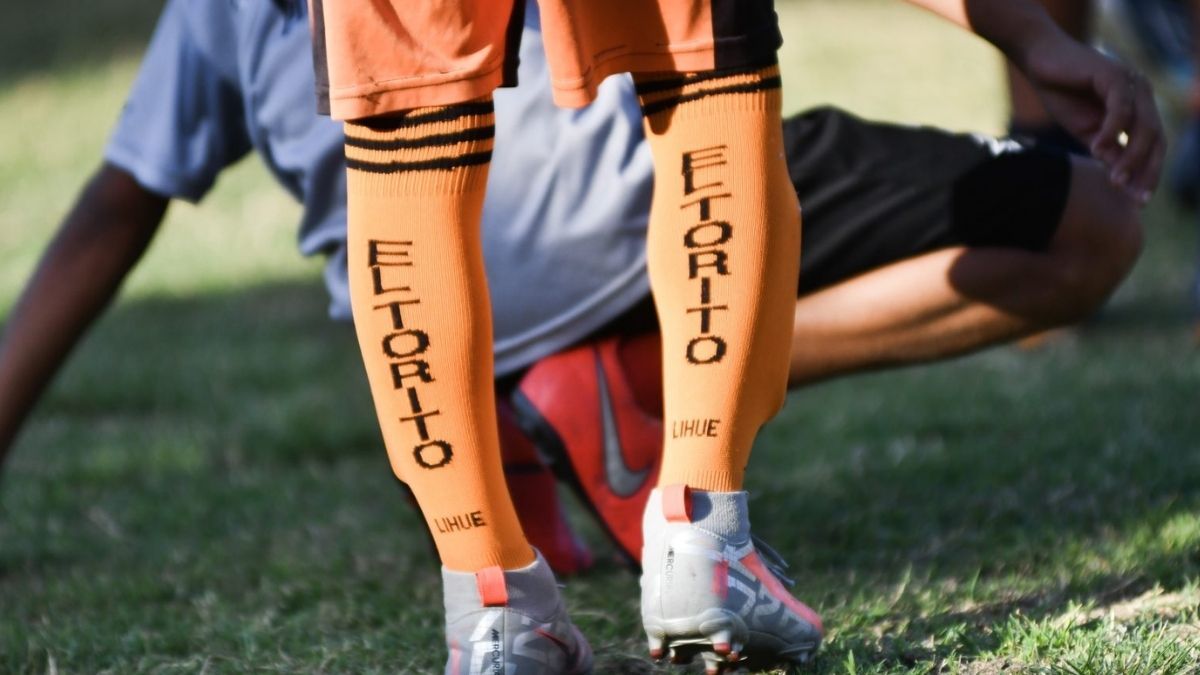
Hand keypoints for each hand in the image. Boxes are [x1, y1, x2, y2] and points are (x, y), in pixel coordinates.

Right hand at [1015, 33, 1163, 203]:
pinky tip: (1095, 150)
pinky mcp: (1115, 75)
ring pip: (1143, 127)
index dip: (1149, 174)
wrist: (1040, 60)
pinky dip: (1111, 131)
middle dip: (1146, 170)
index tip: (1138, 202)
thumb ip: (1106, 150)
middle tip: (1132, 196)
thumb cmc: (1062, 93)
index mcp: (1138, 109)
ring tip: (1114, 181)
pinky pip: (1120, 109)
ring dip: (1131, 157)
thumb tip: (1121, 182)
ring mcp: (1132, 83)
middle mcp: (1142, 95)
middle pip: (1156, 139)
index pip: (1154, 146)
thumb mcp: (1086, 131)